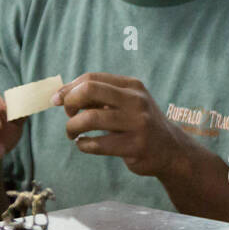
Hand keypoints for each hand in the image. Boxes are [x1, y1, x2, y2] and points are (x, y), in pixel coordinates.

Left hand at [53, 72, 189, 177]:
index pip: (91, 79)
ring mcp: (137, 123)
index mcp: (132, 86)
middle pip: (89, 90)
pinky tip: (84, 144)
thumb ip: (101, 97)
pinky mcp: (135, 146)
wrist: (171, 151)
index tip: (57, 100)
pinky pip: (97, 144)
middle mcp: (136, 101)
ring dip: (72, 127)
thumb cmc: (139, 125)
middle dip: (70, 102)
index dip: (68, 89)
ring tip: (72, 133)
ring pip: (90, 119)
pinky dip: (83, 145)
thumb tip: (61, 95)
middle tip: (68, 115)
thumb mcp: (127, 103)